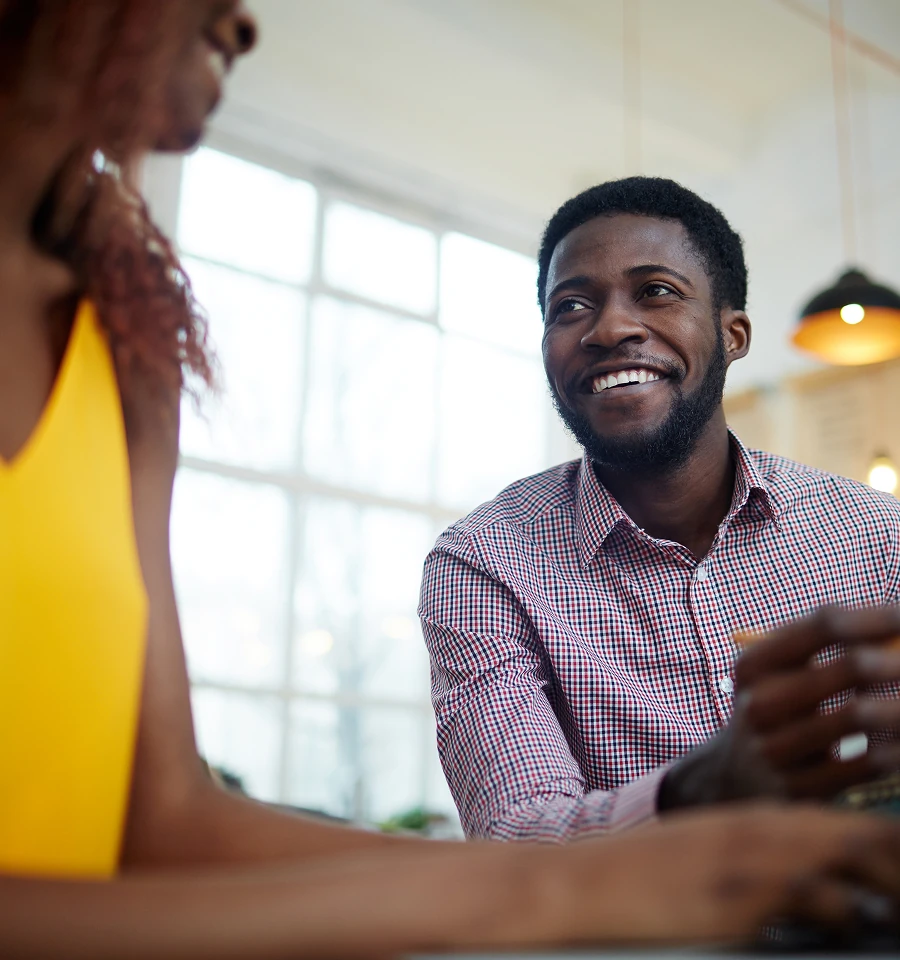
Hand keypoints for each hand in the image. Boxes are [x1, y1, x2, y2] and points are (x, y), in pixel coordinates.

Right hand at [547, 804, 899, 945]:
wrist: (584, 882)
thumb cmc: (647, 878)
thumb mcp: (710, 858)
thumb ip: (762, 862)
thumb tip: (822, 894)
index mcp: (760, 820)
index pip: (852, 822)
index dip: (892, 842)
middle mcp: (762, 829)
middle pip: (865, 831)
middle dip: (899, 856)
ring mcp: (751, 858)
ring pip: (849, 850)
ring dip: (890, 878)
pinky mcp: (738, 893)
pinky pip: (813, 893)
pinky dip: (848, 910)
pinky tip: (853, 922)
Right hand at [659, 605, 899, 808]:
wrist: (735, 776)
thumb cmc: (777, 708)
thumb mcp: (780, 673)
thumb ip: (824, 644)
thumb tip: (892, 625)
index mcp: (755, 664)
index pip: (825, 625)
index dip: (877, 618)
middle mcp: (759, 703)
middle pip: (851, 666)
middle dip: (899, 661)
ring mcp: (775, 749)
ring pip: (861, 715)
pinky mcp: (797, 789)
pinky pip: (865, 764)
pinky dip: (895, 751)